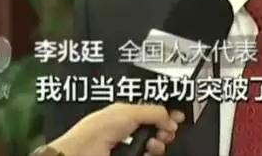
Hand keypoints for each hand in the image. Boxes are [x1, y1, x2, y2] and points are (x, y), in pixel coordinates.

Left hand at [48, 103, 184, 155]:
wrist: (83, 152)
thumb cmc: (97, 129)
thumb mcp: (130, 112)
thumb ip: (153, 111)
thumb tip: (169, 117)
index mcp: (125, 112)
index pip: (151, 110)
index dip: (166, 112)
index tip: (178, 117)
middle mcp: (127, 129)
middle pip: (155, 128)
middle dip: (165, 128)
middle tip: (168, 130)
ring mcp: (128, 146)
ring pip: (153, 144)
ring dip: (159, 143)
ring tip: (155, 143)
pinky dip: (151, 154)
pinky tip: (149, 151)